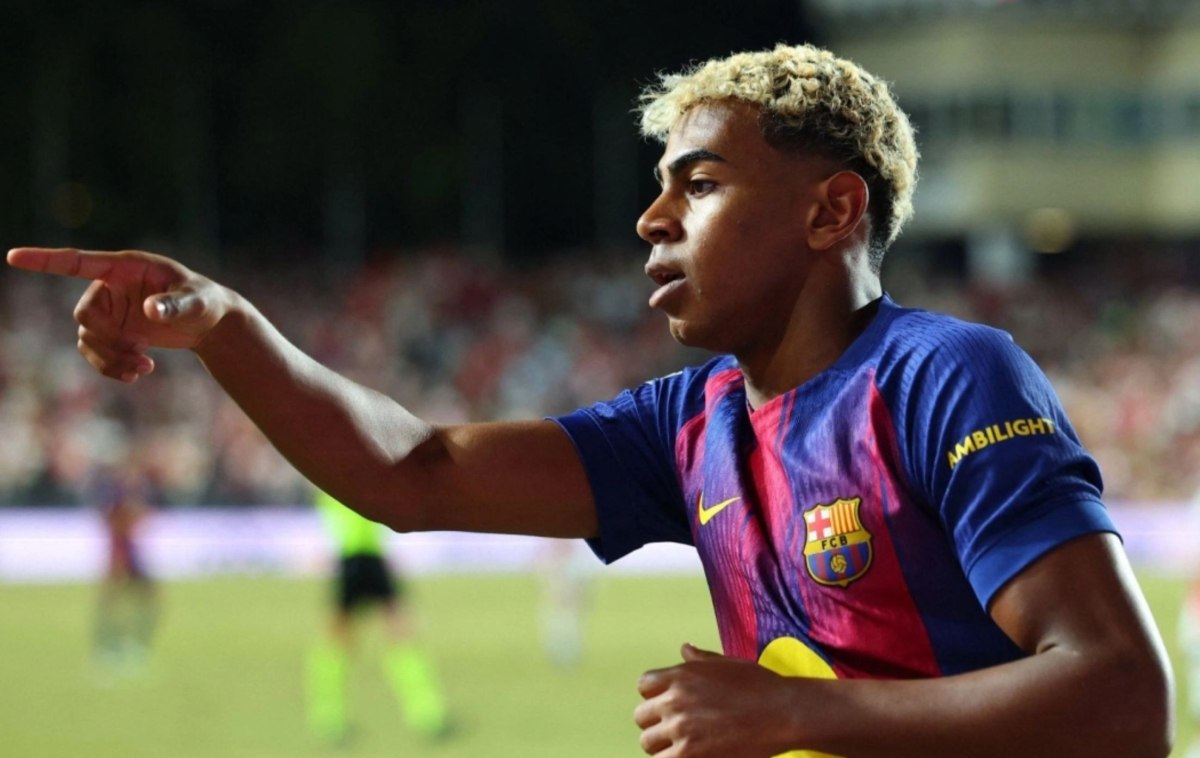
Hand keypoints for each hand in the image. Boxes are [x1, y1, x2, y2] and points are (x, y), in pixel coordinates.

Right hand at [6, 247, 232, 382]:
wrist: (207, 322)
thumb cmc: (203, 302)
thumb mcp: (196, 302)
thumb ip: (175, 305)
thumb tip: (150, 310)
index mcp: (126, 267)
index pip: (78, 262)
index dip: (45, 261)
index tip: (14, 258)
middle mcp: (110, 286)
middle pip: (85, 314)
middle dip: (107, 338)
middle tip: (139, 353)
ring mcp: (109, 310)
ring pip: (88, 337)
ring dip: (110, 357)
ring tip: (145, 367)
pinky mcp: (113, 331)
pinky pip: (95, 352)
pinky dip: (111, 366)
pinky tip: (138, 374)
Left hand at [635, 643, 798, 756]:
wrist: (783, 712)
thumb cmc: (759, 685)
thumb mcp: (727, 664)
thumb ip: (700, 659)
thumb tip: (685, 648)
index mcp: (680, 675)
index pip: (644, 686)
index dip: (655, 696)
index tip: (669, 706)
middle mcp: (675, 700)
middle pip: (642, 717)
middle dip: (657, 723)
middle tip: (677, 731)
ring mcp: (681, 729)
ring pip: (648, 743)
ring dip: (662, 746)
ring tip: (682, 747)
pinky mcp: (690, 755)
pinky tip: (689, 756)